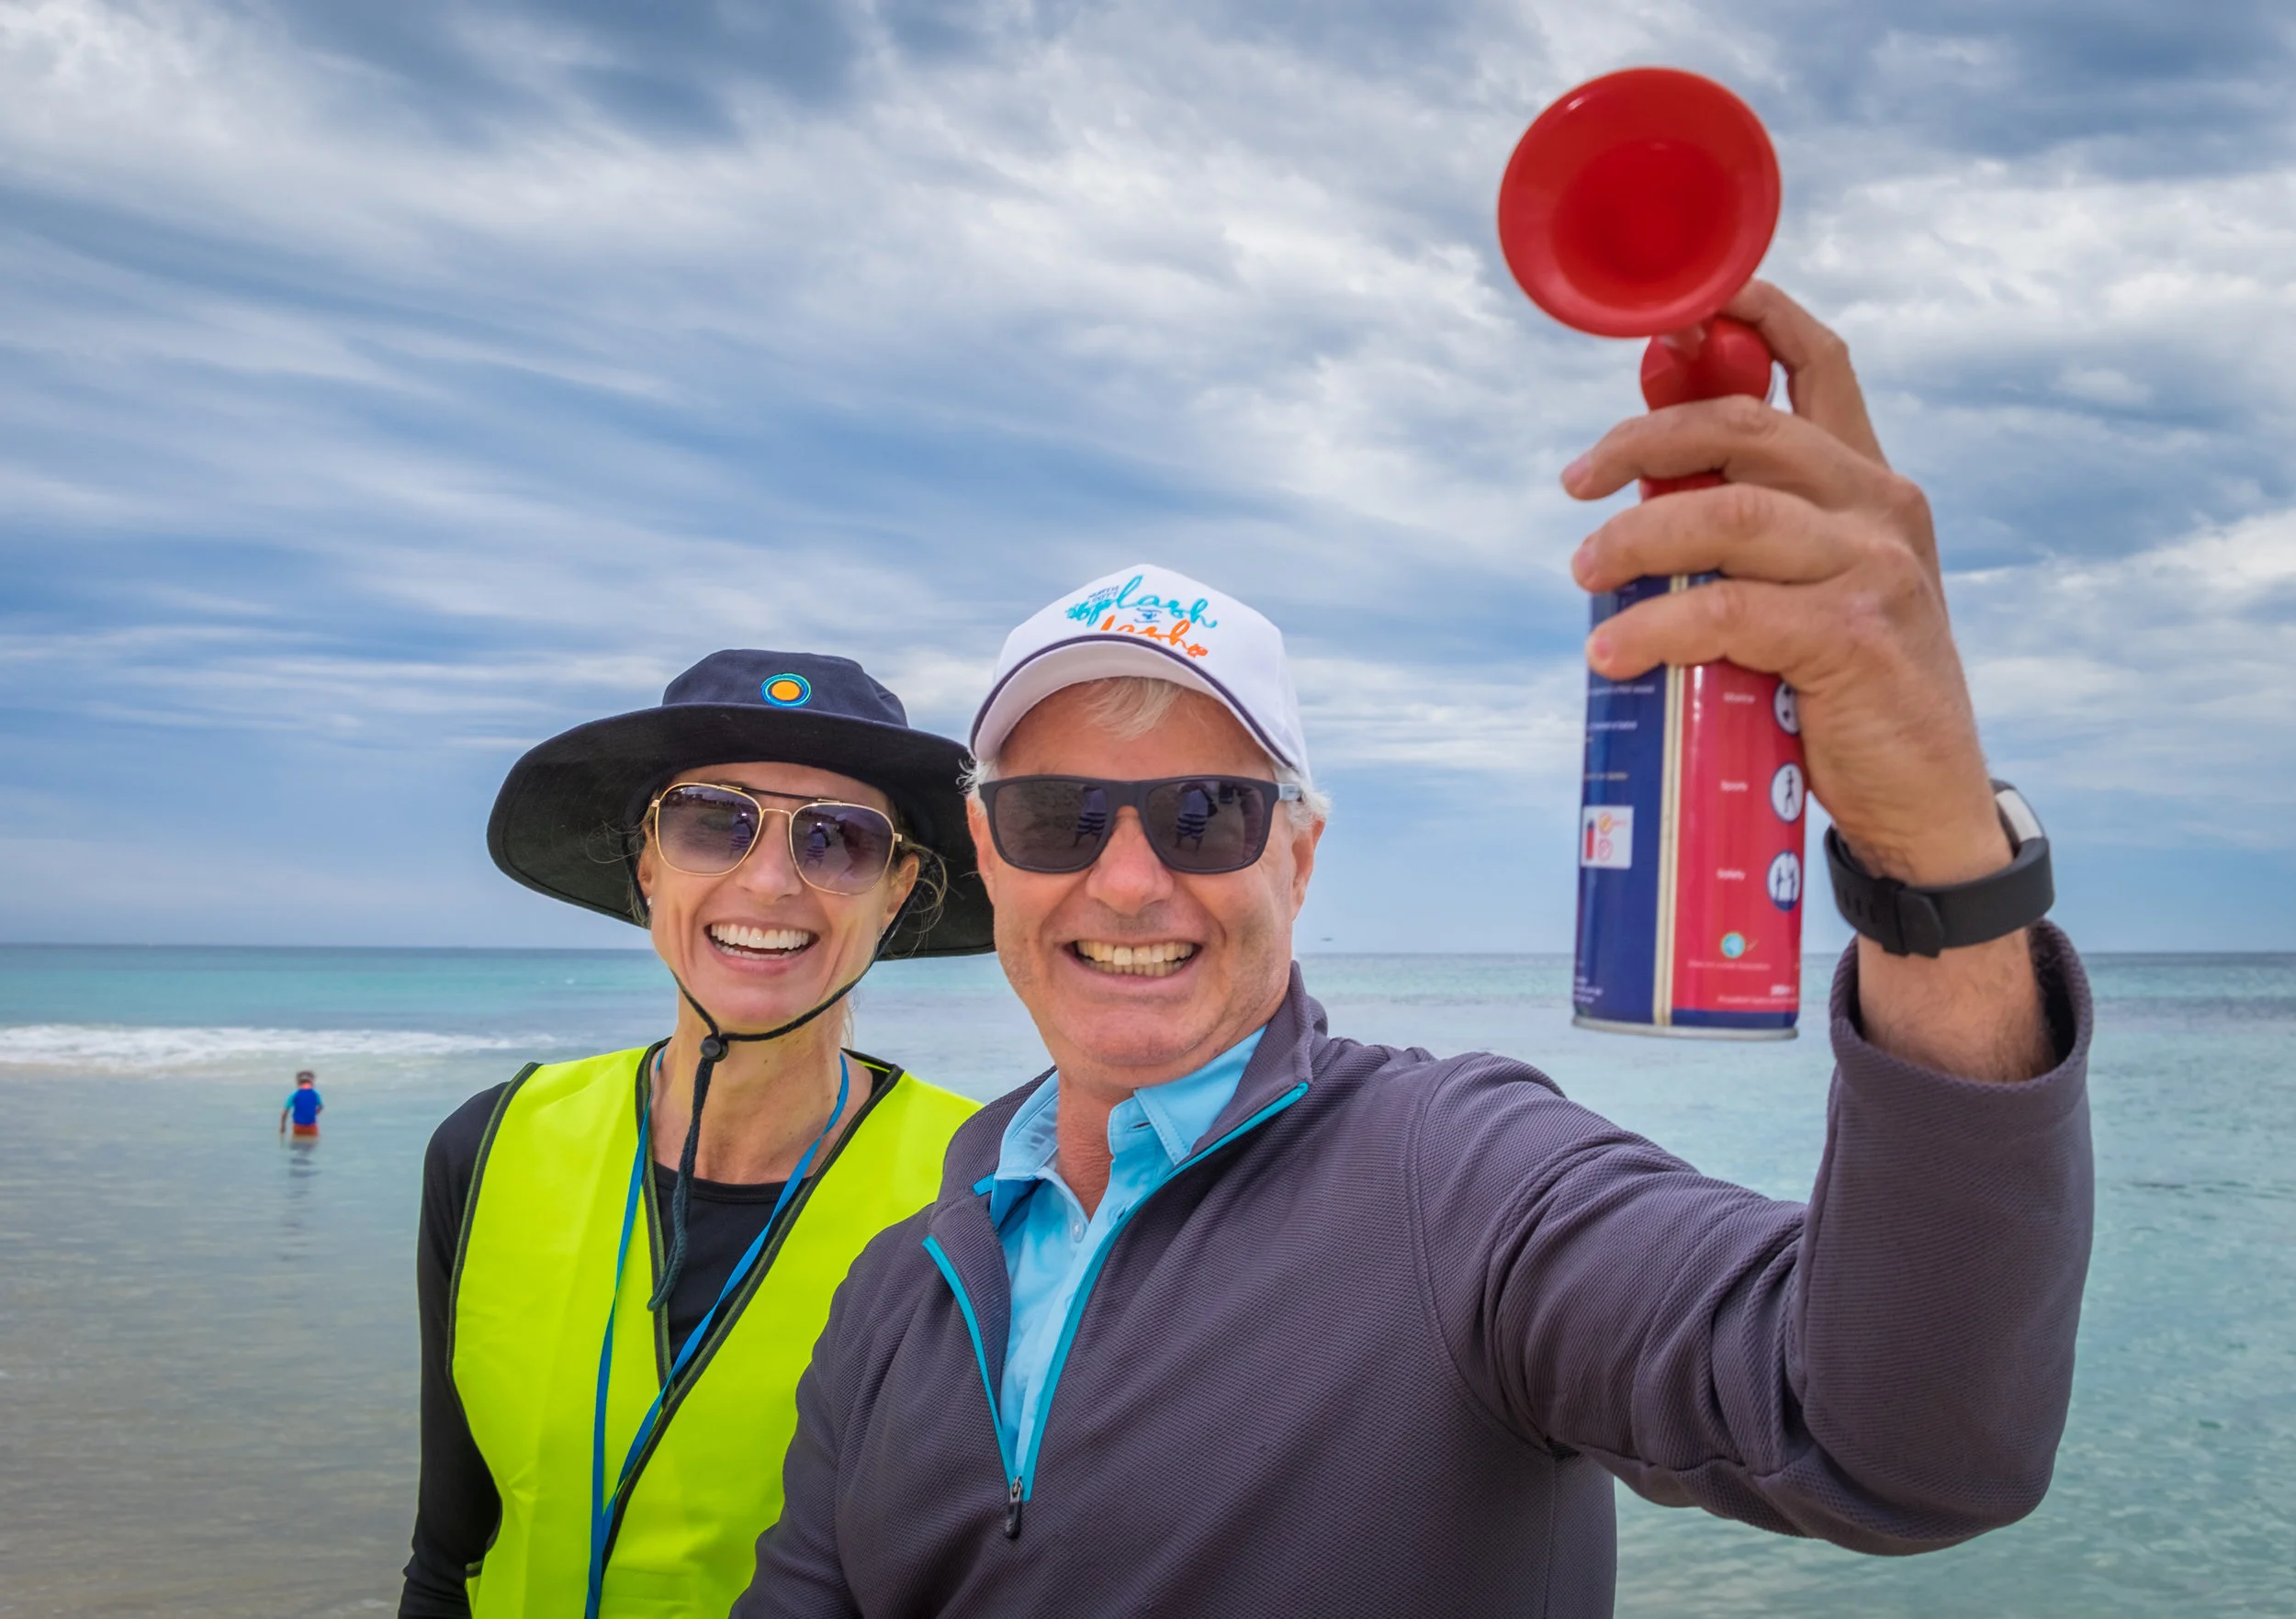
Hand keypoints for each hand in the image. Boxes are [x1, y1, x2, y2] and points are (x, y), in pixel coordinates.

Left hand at [1561, 281, 2049, 1080]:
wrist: (1920, 805)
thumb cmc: (1842, 697)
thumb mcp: (1800, 594)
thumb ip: (1742, 536)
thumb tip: (1638, 486)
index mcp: (1869, 484)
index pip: (1820, 367)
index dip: (1755, 315)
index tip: (1681, 309)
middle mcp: (1882, 507)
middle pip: (1747, 429)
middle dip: (1646, 439)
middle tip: (1576, 481)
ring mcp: (1876, 568)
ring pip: (1731, 515)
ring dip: (1638, 538)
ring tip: (1585, 572)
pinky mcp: (1856, 637)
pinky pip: (1731, 611)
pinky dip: (1657, 627)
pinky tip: (1612, 651)